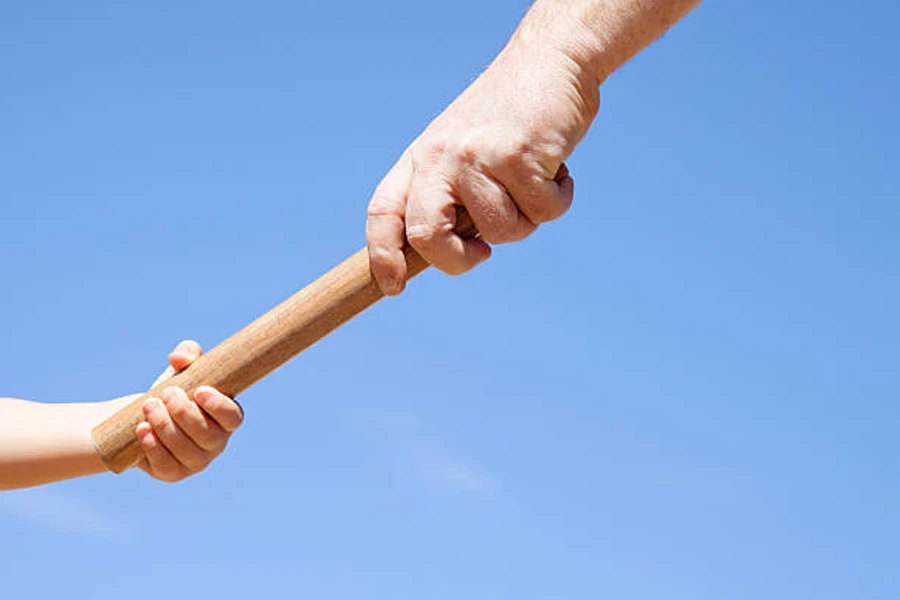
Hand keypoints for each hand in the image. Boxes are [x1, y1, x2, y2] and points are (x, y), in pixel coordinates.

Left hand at [134, 340, 243, 482]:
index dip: (219, 406)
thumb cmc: (172, 390)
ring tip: (149, 405)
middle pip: (207, 435)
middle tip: (166, 393)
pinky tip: (142, 429)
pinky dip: (152, 446)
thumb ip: (187, 355)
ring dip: (164, 426)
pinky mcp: (172, 473)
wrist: (144, 416)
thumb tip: (179, 357)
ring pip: (185, 450)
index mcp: (226, 418)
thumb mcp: (182, 369)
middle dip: (184, 413)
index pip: (233, 417)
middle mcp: (216, 443)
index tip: (200, 391)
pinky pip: (165, 465)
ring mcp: (196, 462)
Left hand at [366, 26, 600, 294]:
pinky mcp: (518, 157)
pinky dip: (558, 198)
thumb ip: (449, 194)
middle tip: (481, 253)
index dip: (382, 255)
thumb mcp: (461, 148)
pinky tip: (555, 166)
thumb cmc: (507, 116)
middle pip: (426, 237)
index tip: (393, 287)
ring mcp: (477, 157)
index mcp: (420, 158)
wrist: (549, 61)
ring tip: (533, 181)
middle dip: (457, 261)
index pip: (383, 213)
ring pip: (501, 233)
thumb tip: (451, 253)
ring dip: (528, 219)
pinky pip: (542, 212)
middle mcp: (440, 158)